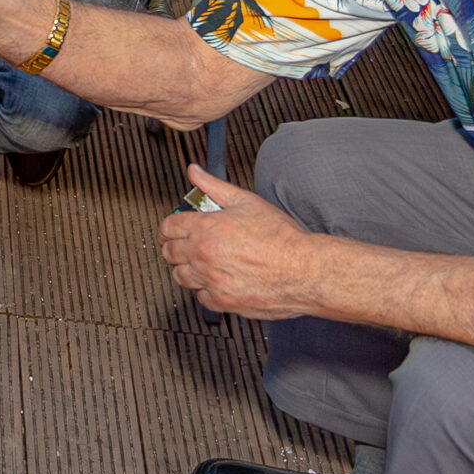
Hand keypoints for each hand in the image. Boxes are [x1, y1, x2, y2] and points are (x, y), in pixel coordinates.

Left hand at [156, 165, 322, 319]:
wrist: (305, 270)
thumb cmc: (282, 239)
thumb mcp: (246, 201)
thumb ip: (214, 186)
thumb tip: (196, 172)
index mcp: (206, 230)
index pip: (168, 226)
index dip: (169, 225)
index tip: (174, 227)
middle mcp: (204, 257)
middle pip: (169, 252)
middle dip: (174, 245)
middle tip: (186, 243)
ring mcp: (212, 281)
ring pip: (181, 276)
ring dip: (186, 268)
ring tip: (200, 261)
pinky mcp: (223, 301)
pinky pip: (201, 297)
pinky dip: (204, 289)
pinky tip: (215, 280)